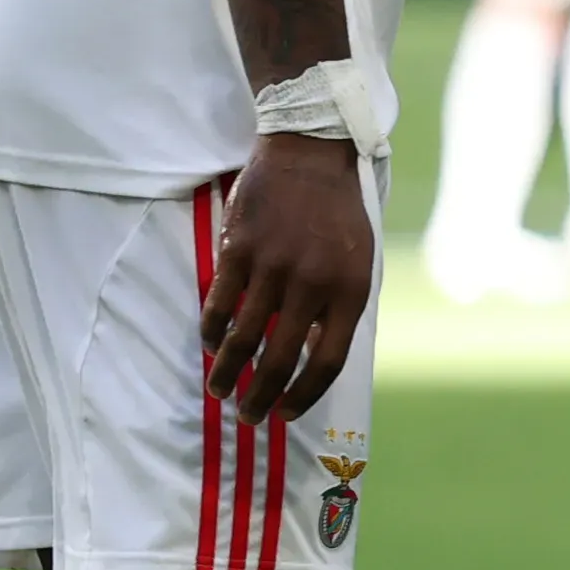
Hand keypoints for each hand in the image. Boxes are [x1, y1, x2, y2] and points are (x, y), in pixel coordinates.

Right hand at [204, 130, 374, 421]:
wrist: (311, 155)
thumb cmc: (338, 214)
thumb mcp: (358, 262)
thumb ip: (339, 309)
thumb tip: (310, 357)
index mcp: (349, 290)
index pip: (327, 362)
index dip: (305, 395)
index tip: (287, 414)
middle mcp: (312, 283)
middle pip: (280, 358)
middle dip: (260, 396)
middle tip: (248, 415)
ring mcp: (272, 266)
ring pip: (243, 337)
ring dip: (228, 372)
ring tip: (220, 390)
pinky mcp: (238, 250)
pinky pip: (218, 303)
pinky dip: (212, 332)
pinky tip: (211, 345)